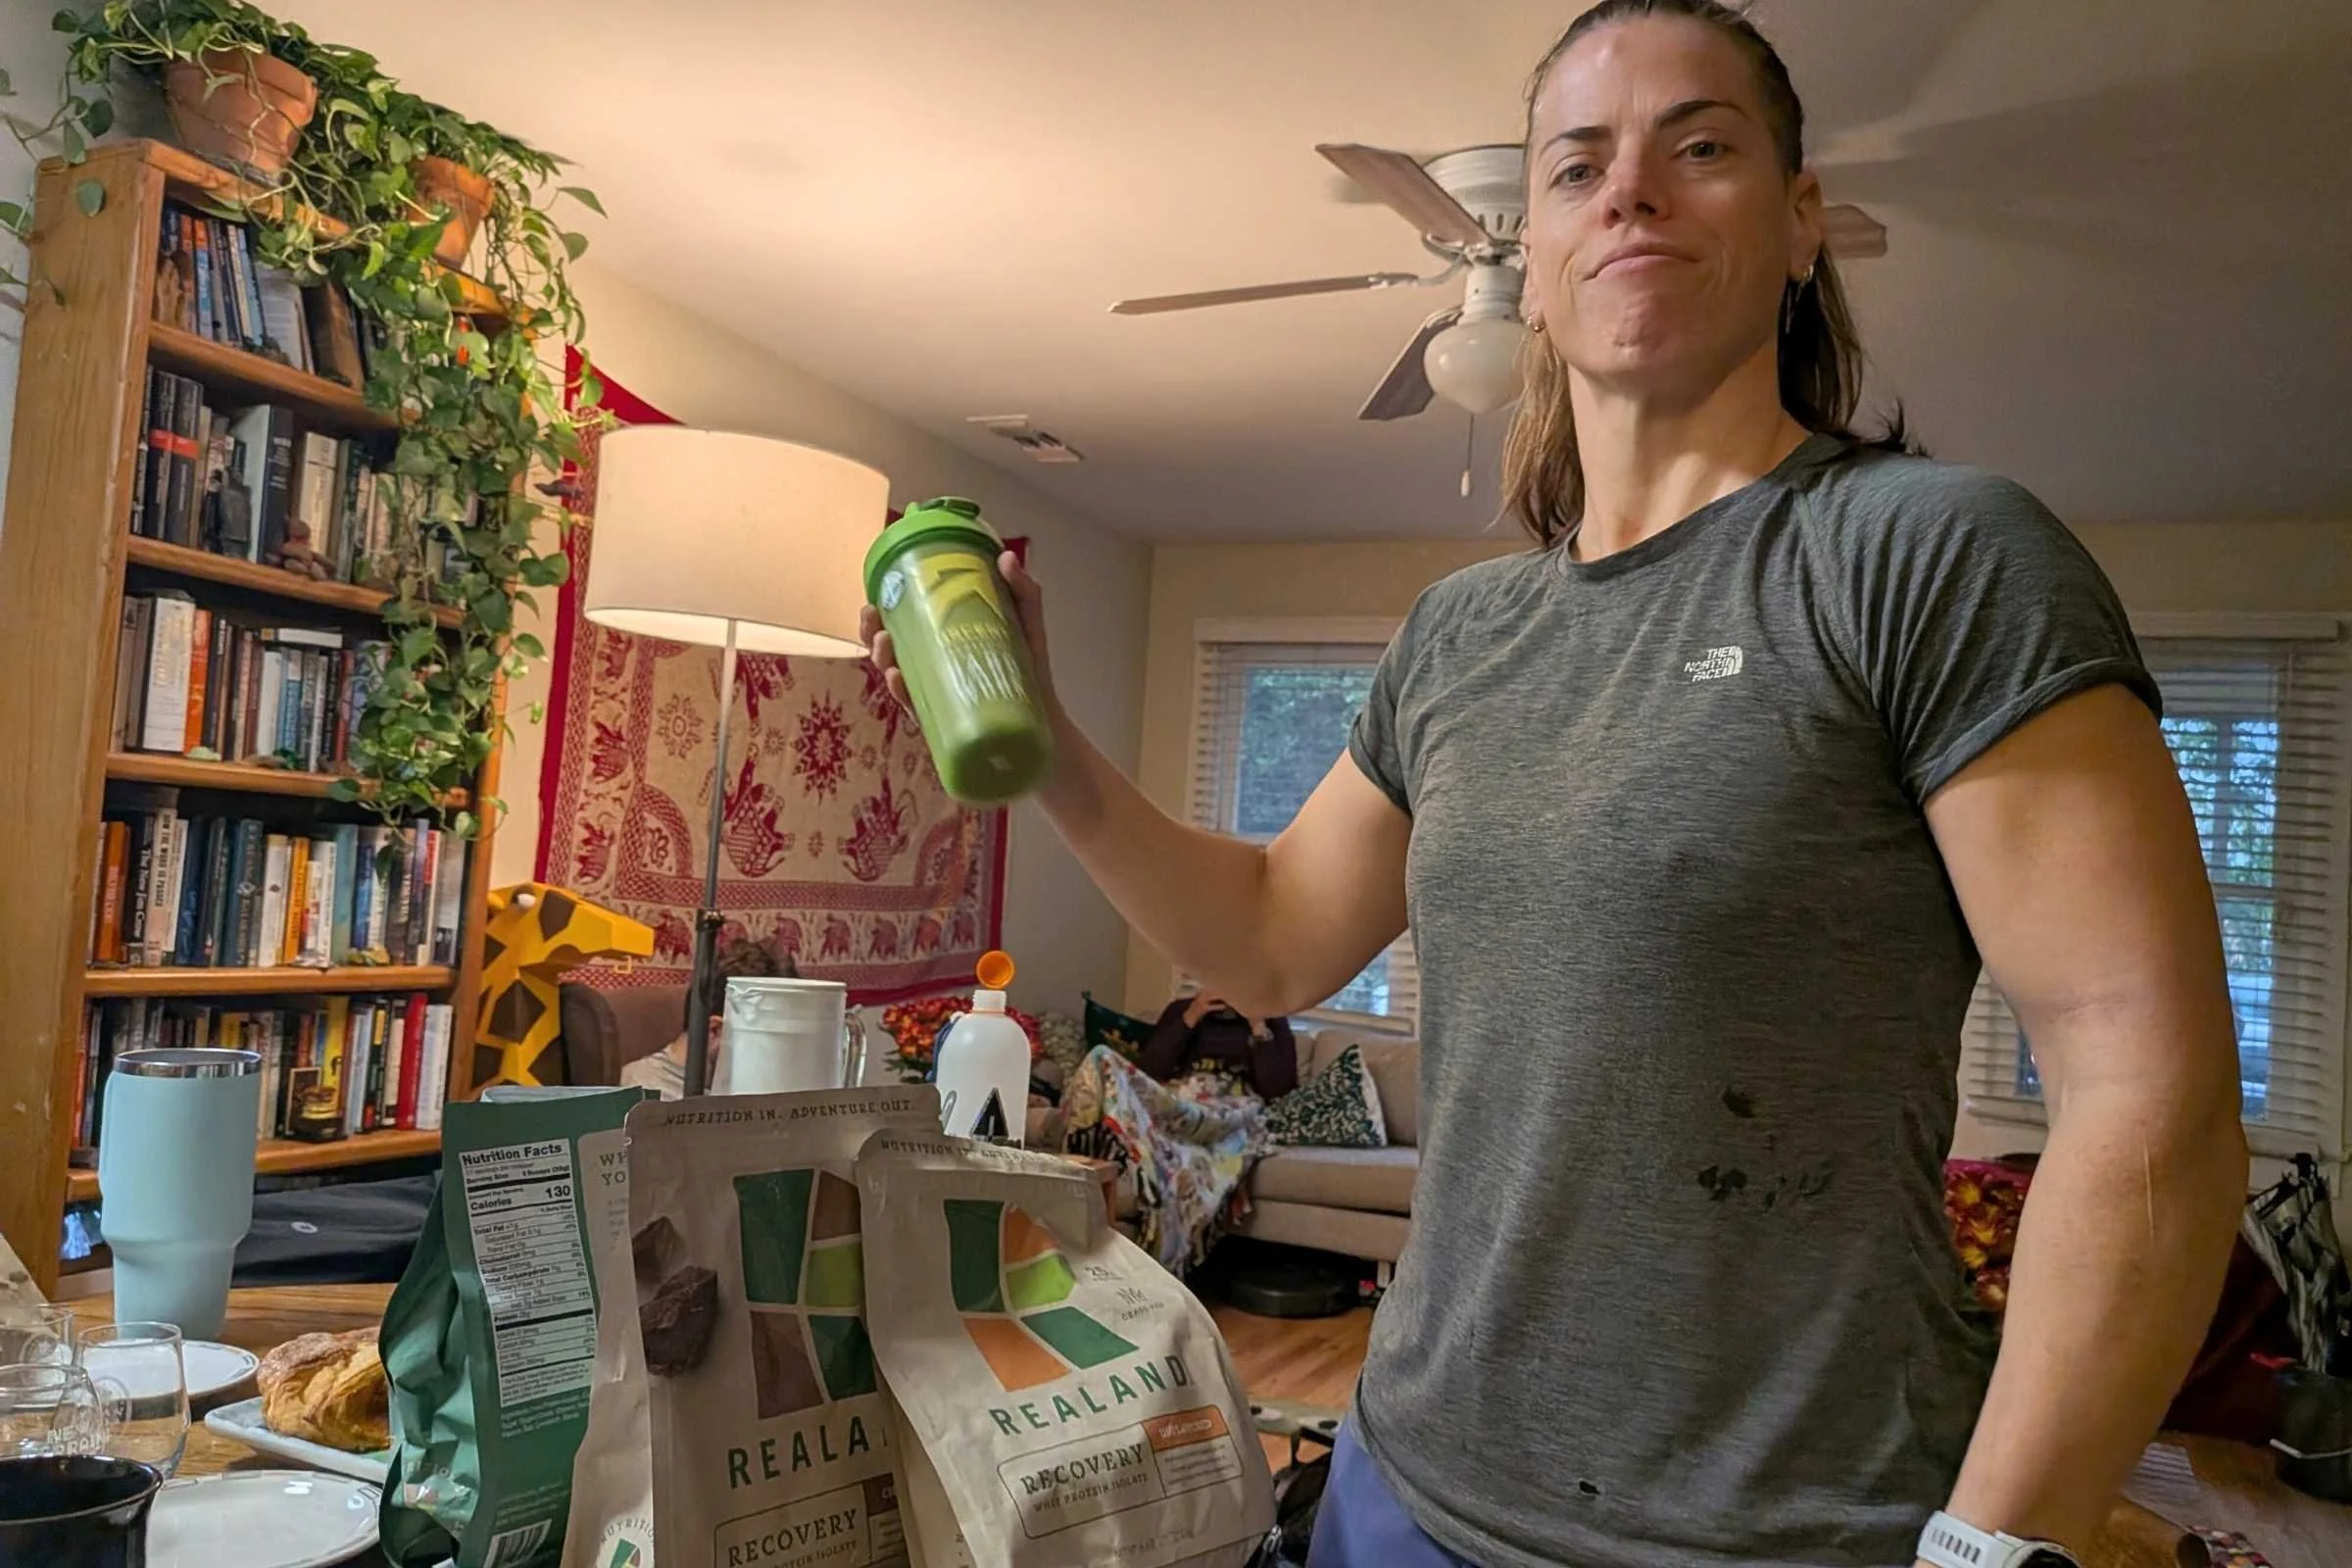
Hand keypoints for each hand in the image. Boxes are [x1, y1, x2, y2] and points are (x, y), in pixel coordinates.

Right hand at [860, 548, 1058, 715]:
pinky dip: (902, 691)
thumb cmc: (1028, 666)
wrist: (1043, 718)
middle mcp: (931, 663)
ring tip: (885, 642)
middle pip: (889, 646)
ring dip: (882, 657)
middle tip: (871, 615)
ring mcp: (934, 691)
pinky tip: (898, 678)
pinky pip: (913, 705)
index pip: (904, 619)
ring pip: (894, 673)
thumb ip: (1022, 590)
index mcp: (942, 637)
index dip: (883, 605)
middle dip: (872, 631)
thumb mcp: (1026, 621)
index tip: (876, 591)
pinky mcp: (941, 718)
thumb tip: (1006, 557)